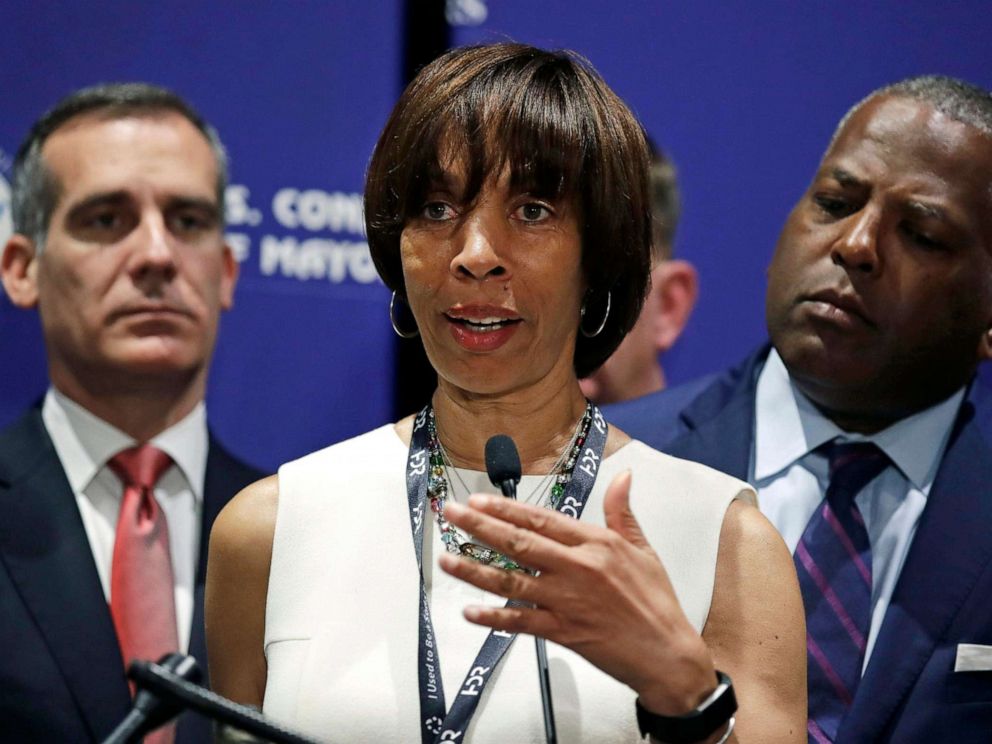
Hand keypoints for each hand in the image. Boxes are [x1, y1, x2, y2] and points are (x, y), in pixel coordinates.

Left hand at [439, 471, 717, 714]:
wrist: (667, 654)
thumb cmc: (656, 601)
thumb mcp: (642, 549)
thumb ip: (622, 512)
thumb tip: (623, 475)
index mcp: (596, 543)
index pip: (542, 518)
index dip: (507, 509)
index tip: (479, 500)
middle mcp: (577, 568)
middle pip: (519, 542)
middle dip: (480, 527)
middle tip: (450, 515)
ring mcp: (567, 601)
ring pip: (512, 581)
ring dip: (475, 570)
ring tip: (446, 559)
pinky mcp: (563, 631)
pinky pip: (520, 622)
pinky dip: (494, 617)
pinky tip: (470, 612)